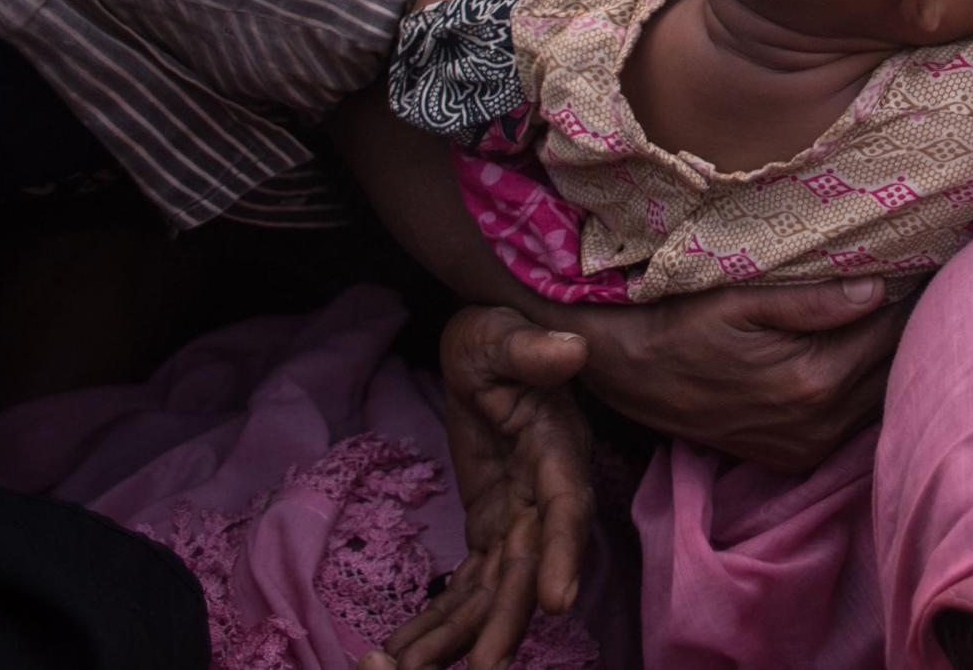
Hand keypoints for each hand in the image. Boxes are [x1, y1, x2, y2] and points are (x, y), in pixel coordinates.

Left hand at [362, 307, 594, 669]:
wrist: (484, 349)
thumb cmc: (497, 336)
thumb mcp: (504, 337)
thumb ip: (532, 350)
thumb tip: (569, 350)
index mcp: (555, 450)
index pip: (565, 507)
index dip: (561, 553)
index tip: (555, 602)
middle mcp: (544, 495)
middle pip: (528, 567)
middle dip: (506, 621)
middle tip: (484, 669)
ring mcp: (518, 518)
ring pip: (493, 591)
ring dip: (459, 638)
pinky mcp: (492, 529)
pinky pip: (468, 585)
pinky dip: (439, 622)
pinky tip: (403, 657)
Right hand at [568, 277, 910, 469]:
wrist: (629, 372)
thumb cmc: (681, 323)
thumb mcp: (739, 299)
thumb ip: (812, 302)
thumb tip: (878, 290)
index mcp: (811, 382)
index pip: (888, 334)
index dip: (913, 295)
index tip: (932, 260)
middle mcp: (818, 425)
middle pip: (893, 370)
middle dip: (913, 326)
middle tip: (930, 281)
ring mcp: (808, 448)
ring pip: (879, 399)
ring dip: (894, 358)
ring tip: (907, 310)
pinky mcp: (796, 457)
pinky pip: (855, 421)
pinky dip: (870, 387)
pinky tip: (872, 352)